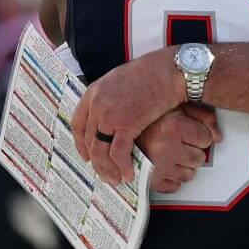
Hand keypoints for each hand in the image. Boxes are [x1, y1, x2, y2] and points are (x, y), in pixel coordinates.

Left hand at [71, 47, 185, 184]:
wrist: (171, 70)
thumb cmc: (155, 72)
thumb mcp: (123, 80)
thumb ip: (112, 97)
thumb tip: (115, 114)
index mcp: (95, 91)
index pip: (78, 124)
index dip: (81, 144)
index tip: (88, 156)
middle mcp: (97, 103)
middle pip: (89, 141)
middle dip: (97, 162)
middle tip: (105, 173)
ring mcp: (109, 114)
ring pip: (100, 151)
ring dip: (108, 169)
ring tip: (117, 178)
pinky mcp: (126, 123)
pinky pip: (118, 152)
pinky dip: (123, 166)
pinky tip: (129, 172)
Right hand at [138, 105, 222, 193]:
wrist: (115, 128)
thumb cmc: (147, 117)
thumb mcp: (177, 106)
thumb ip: (203, 117)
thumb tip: (218, 136)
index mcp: (172, 127)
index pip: (205, 139)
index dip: (200, 136)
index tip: (190, 133)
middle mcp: (165, 147)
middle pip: (199, 159)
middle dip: (194, 152)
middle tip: (182, 144)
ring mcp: (157, 166)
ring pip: (189, 175)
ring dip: (185, 167)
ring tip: (173, 155)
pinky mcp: (149, 180)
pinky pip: (173, 187)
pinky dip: (173, 180)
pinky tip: (167, 167)